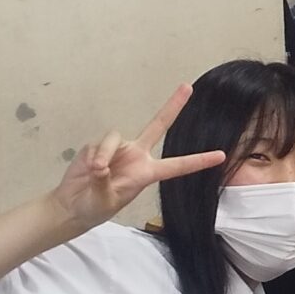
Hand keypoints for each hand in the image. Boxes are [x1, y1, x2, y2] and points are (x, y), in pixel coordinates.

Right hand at [50, 83, 224, 232]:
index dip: (198, 160)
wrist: (73, 205)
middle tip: (188, 86)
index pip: (177, 166)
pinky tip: (89, 170)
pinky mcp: (99, 146)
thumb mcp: (105, 201)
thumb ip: (105, 183)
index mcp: (147, 173)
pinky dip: (95, 156)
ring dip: (105, 154)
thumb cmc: (94, 207)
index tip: (221, 156)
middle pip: (157, 126)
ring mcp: (118, 149)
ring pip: (115, 139)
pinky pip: (99, 145)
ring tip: (97, 172)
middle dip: (172, 106)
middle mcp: (137, 156)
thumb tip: (101, 166)